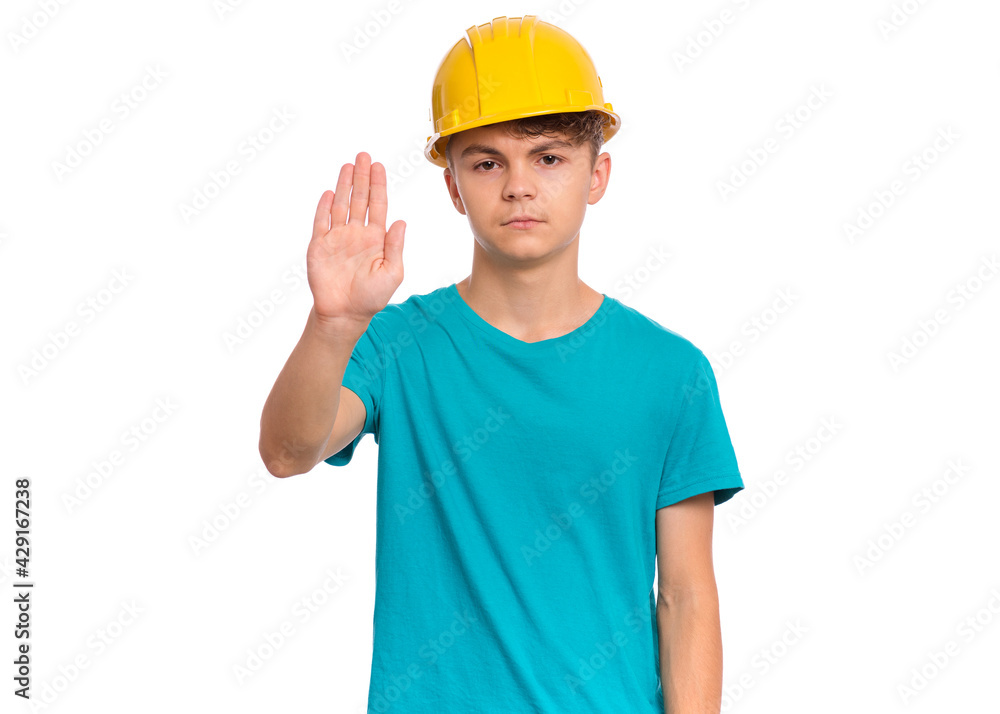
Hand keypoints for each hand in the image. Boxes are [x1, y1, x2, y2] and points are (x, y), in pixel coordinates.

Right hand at [307, 151, 404, 328]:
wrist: (345, 314)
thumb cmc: (372, 297)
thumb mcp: (392, 273)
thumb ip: (395, 247)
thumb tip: (401, 221)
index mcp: (375, 238)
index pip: (378, 205)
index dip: (378, 185)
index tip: (379, 166)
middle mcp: (357, 234)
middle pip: (359, 199)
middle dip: (362, 177)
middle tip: (363, 155)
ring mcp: (337, 238)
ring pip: (341, 205)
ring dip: (344, 185)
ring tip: (348, 165)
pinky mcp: (319, 246)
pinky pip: (321, 222)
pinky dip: (324, 207)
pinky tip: (329, 192)